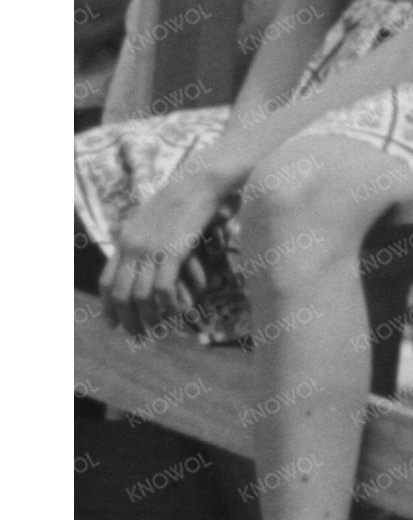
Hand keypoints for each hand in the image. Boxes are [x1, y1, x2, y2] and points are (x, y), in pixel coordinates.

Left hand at [101, 164, 232, 333]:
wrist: (198, 183)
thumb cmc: (180, 199)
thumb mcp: (148, 218)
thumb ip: (137, 237)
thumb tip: (134, 256)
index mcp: (124, 241)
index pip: (107, 282)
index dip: (108, 307)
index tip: (113, 325)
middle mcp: (132, 248)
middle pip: (121, 294)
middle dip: (127, 319)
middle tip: (137, 336)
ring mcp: (151, 251)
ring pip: (142, 295)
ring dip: (148, 317)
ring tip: (155, 331)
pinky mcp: (173, 252)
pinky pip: (164, 288)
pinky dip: (167, 305)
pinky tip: (175, 313)